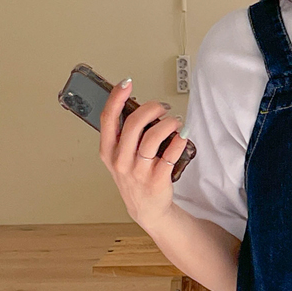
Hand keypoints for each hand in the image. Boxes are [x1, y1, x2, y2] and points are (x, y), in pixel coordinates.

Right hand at [98, 79, 188, 230]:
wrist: (146, 208)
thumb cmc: (134, 177)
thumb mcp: (119, 157)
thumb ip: (125, 135)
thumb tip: (141, 107)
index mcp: (108, 151)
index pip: (108, 118)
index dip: (117, 97)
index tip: (127, 83)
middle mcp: (121, 160)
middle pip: (134, 124)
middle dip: (152, 108)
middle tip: (162, 107)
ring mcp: (138, 171)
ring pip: (153, 137)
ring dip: (168, 124)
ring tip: (175, 122)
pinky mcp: (157, 179)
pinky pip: (171, 154)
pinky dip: (180, 141)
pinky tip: (183, 136)